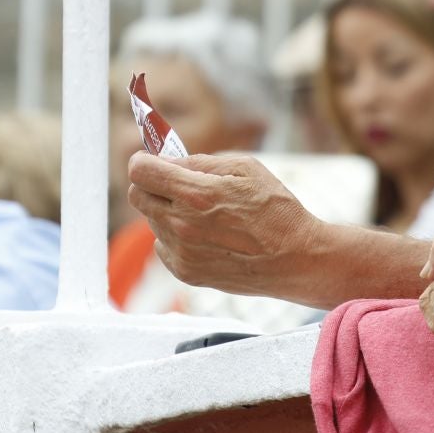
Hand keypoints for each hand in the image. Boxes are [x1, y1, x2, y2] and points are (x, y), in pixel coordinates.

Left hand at [126, 152, 319, 297]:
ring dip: (168, 211)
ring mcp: (180, 252)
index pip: (141, 172)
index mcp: (196, 194)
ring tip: (205, 213)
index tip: (151, 160)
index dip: (143, 161)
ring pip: (152, 220)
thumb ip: (202, 162)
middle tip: (177, 183)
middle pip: (137, 196)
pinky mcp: (184, 272)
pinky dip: (177, 236)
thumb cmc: (276, 210)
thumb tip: (169, 161)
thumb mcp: (247, 169)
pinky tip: (208, 235)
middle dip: (152, 184)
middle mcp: (181, 224)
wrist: (295, 258)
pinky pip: (163, 246)